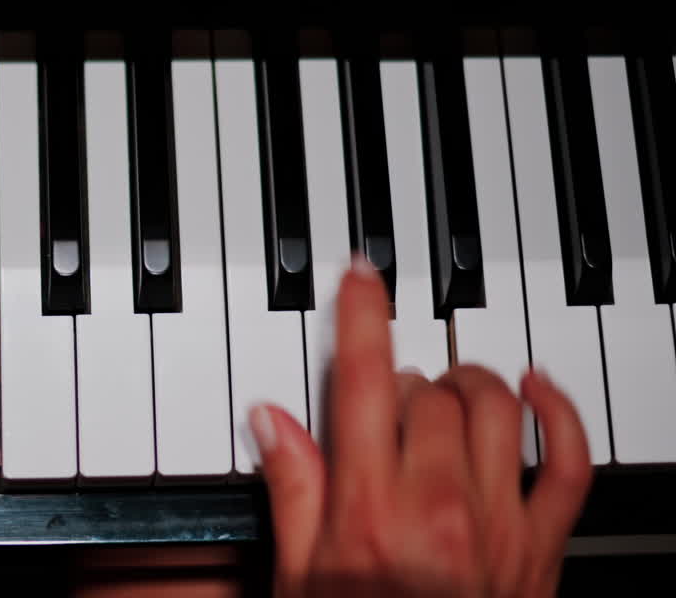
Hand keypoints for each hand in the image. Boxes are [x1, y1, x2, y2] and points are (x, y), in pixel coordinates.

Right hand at [251, 258, 591, 596]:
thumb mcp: (300, 581)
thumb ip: (292, 491)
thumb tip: (273, 420)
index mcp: (367, 511)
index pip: (361, 383)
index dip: (360, 315)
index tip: (362, 275)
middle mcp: (437, 505)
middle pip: (426, 391)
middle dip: (400, 380)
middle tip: (381, 400)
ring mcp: (498, 521)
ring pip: (493, 406)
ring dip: (465, 382)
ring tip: (442, 391)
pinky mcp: (542, 543)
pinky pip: (568, 460)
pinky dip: (558, 413)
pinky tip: (536, 389)